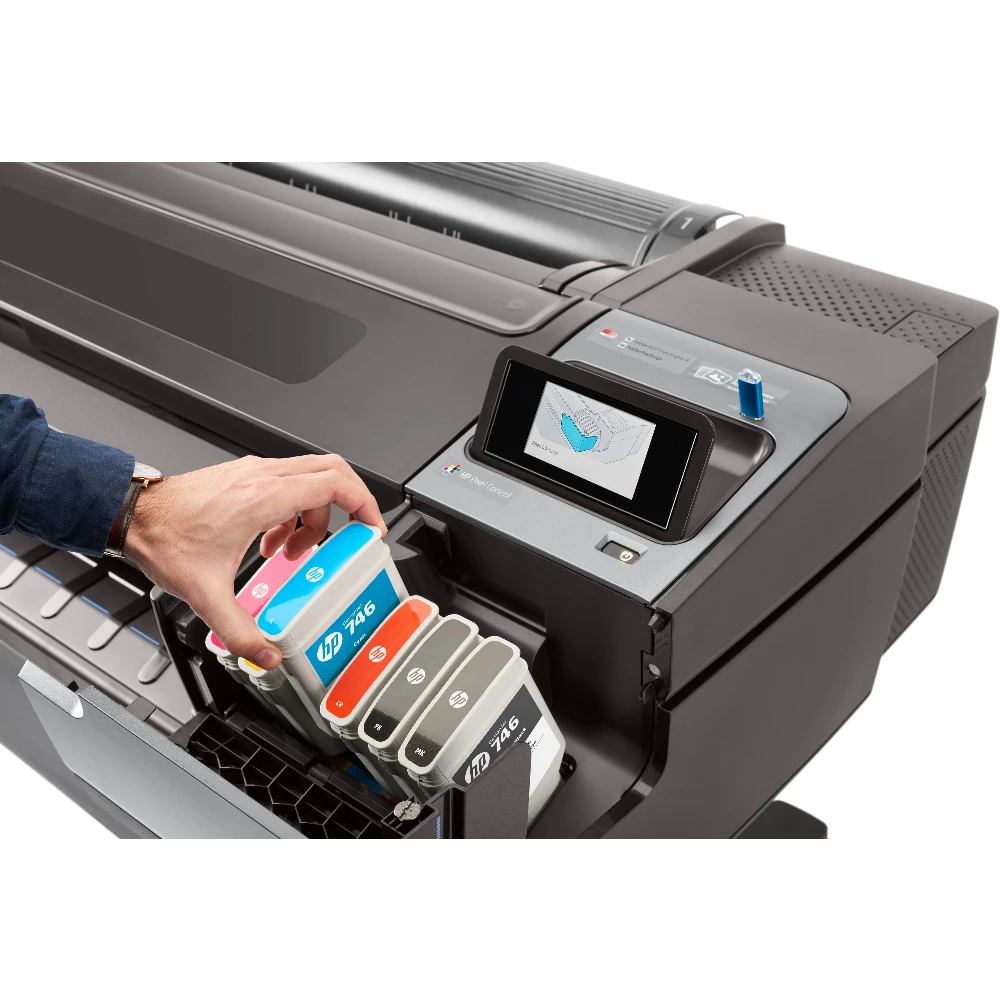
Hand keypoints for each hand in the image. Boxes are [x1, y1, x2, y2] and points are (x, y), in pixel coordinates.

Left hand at [124, 455, 385, 668]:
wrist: (131, 516)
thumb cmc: (164, 538)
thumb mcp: (206, 594)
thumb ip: (240, 630)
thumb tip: (267, 654)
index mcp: (263, 496)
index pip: (335, 483)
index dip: (363, 503)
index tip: (371, 527)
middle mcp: (262, 477)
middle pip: (331, 471)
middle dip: (348, 505)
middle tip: (351, 533)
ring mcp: (253, 472)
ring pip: (309, 478)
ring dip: (314, 514)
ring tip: (295, 550)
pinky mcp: (243, 476)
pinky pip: (286, 484)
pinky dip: (292, 511)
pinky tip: (269, 541)